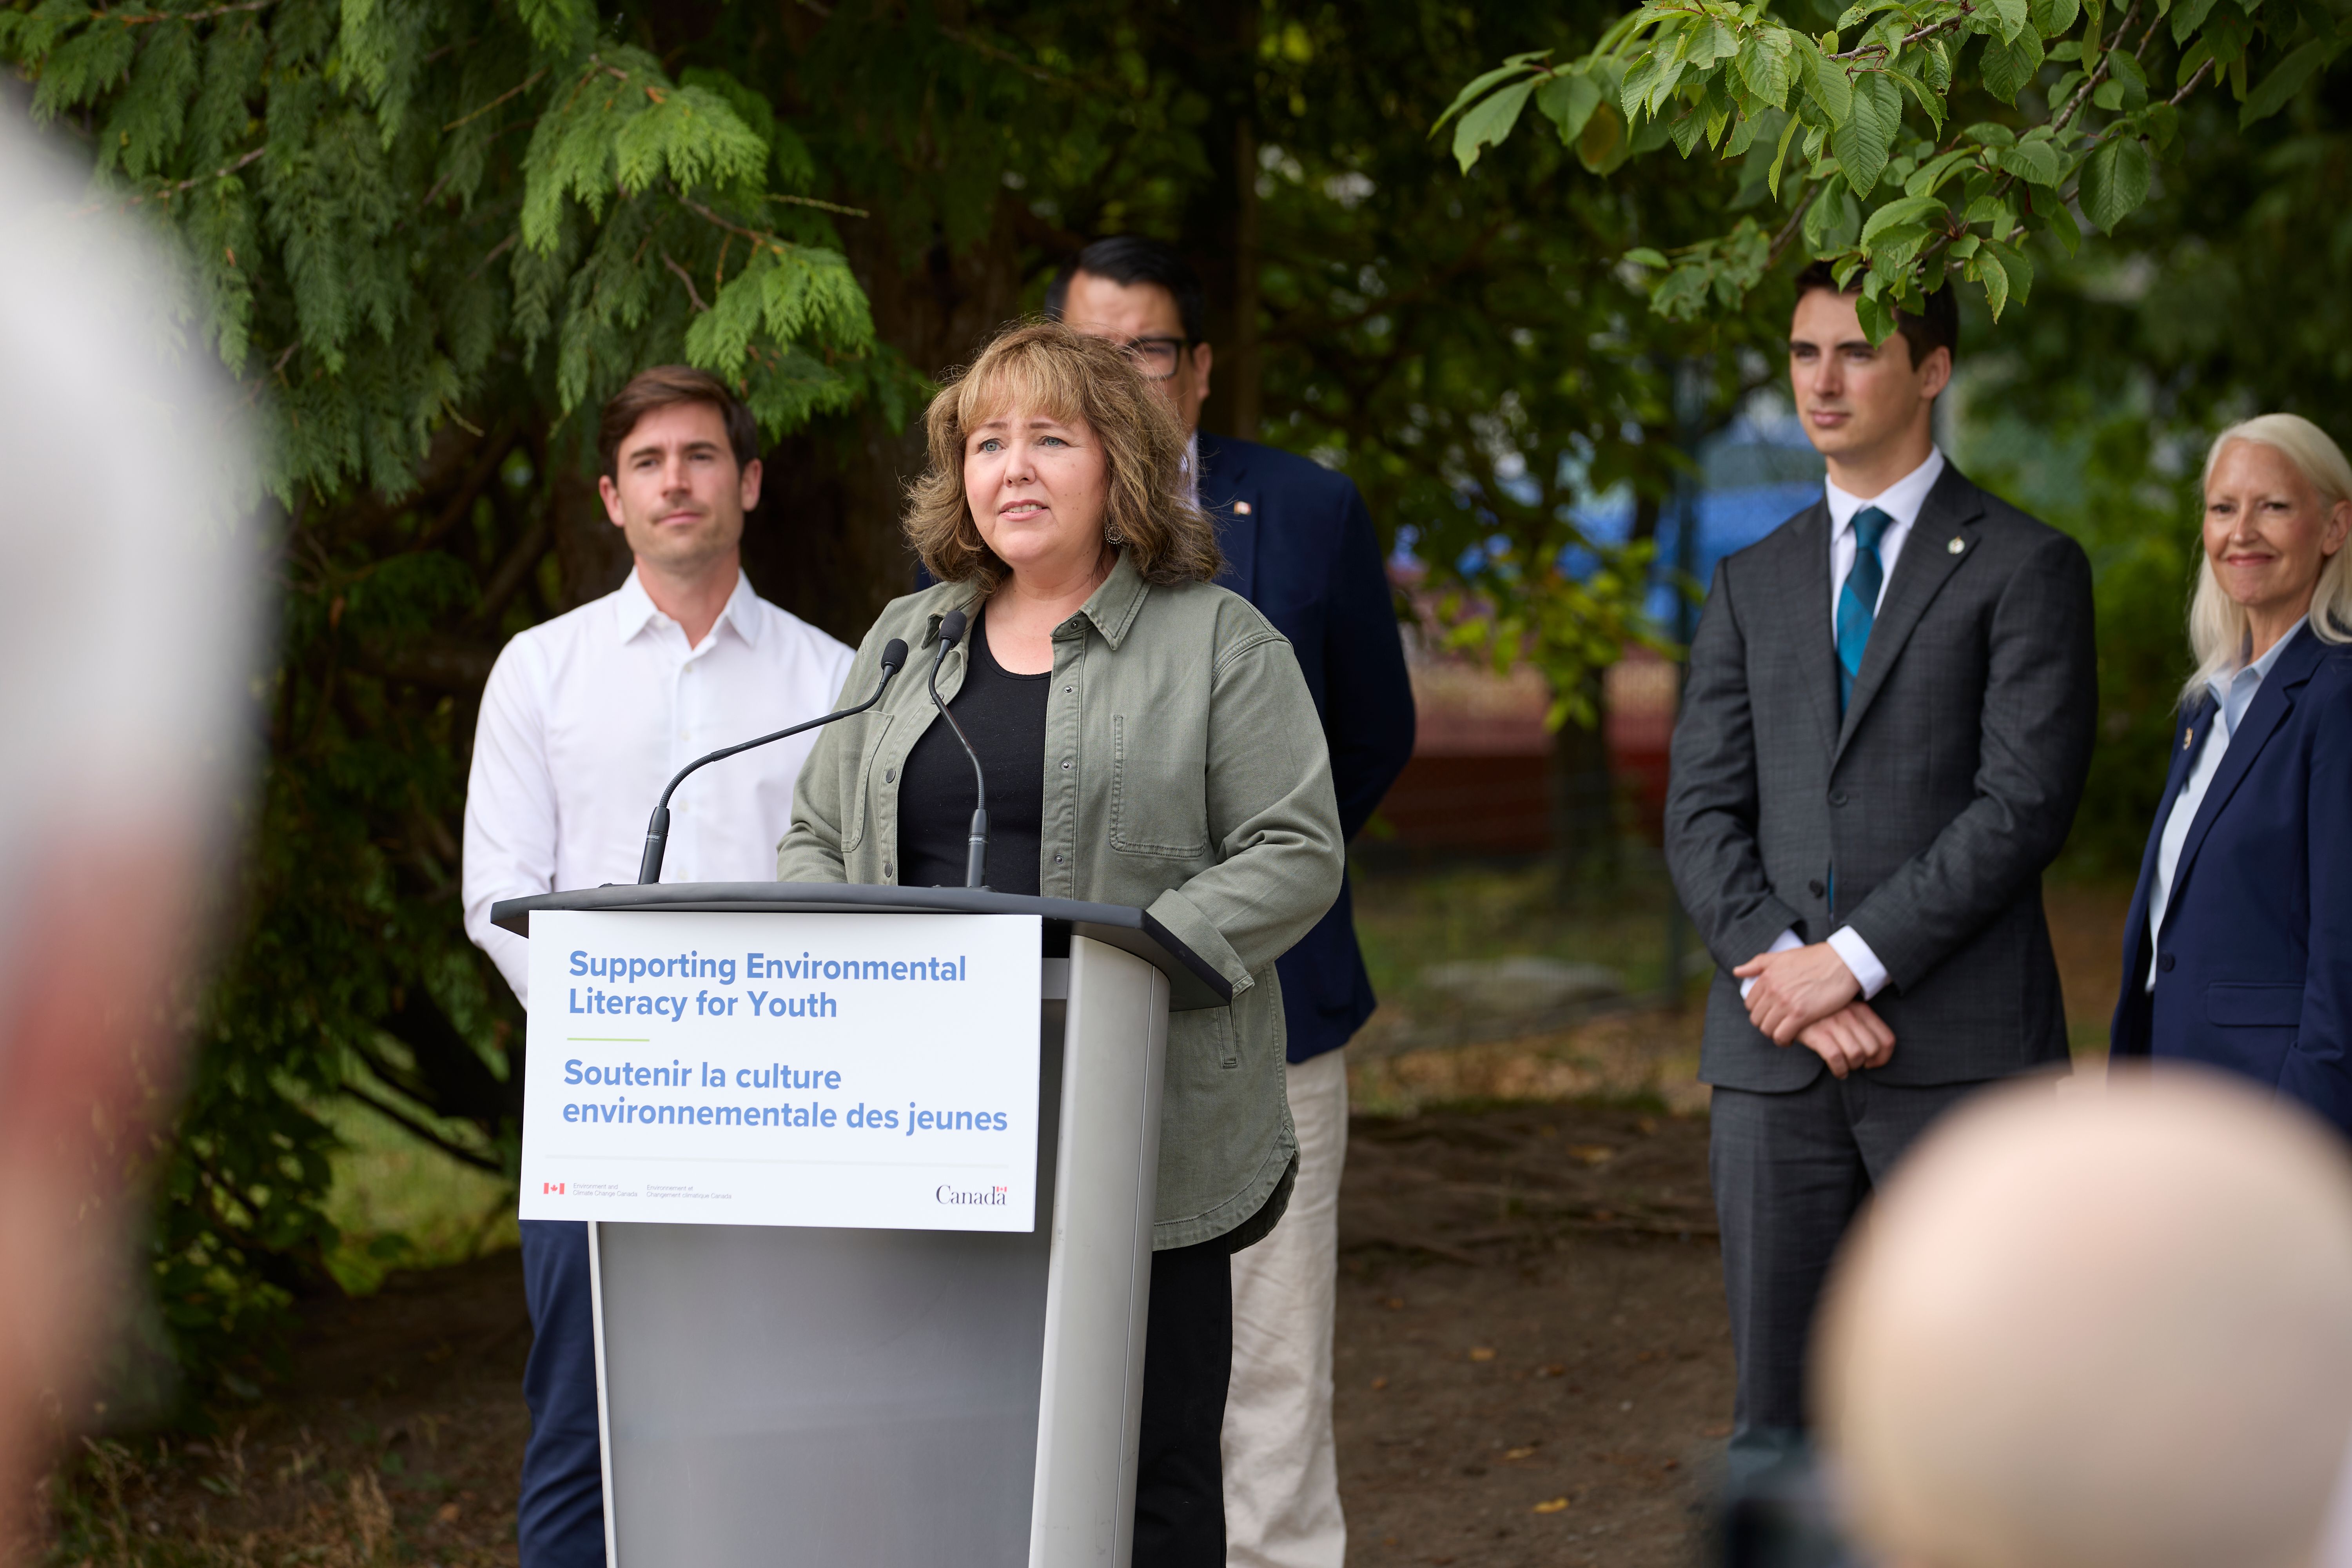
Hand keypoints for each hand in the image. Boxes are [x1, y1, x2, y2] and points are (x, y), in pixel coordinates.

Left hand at [1735, 941, 1861, 1044]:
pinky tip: (1791, 1039)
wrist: (1842, 962)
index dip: (1758, 1011)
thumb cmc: (1815, 958)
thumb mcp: (1782, 956)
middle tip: (1777, 1025)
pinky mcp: (1801, 1014)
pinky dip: (1783, 1040)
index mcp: (1766, 976)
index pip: (1750, 1003)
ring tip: (1784, 1032)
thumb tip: (1737, 971)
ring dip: (1773, 1033)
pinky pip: (1781, 1035)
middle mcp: (1772, 990)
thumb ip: (1758, 964)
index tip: (1769, 1014)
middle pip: (1756, 1018)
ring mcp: (1785, 1003)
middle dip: (1765, 1023)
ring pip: (1767, 1029)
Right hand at [1793, 1001, 1895, 1079]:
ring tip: (1845, 1067)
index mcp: (1861, 1010)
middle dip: (1866, 1063)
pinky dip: (1840, 1070)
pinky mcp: (1817, 1033)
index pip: (1887, 1039)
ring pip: (1856, 1055)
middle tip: (1856, 1064)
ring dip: (1852, 1066)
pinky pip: (1836, 1058)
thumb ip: (1860, 1023)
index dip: (1884, 1057)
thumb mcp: (1845, 1009)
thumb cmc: (1820, 1010)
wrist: (1790, 1000)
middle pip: (1872, 1050)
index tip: (1873, 1063)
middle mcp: (1850, 1015)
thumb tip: (1875, 1050)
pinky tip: (1838, 1071)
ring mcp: (1833, 1024)